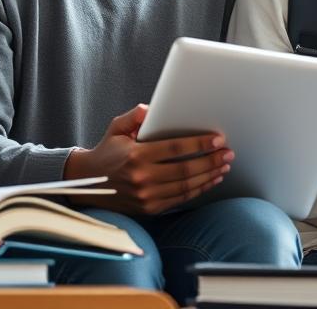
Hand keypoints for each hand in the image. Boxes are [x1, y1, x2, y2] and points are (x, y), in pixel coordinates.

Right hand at [64, 104, 231, 214]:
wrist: (89, 184)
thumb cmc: (107, 151)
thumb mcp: (116, 128)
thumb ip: (134, 116)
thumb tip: (151, 109)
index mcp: (136, 155)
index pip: (175, 149)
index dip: (200, 144)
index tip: (218, 139)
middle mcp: (142, 178)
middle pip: (186, 170)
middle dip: (211, 160)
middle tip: (228, 153)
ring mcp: (146, 196)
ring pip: (186, 187)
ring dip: (209, 176)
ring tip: (224, 166)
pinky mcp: (150, 208)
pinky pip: (180, 199)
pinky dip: (198, 190)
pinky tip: (210, 180)